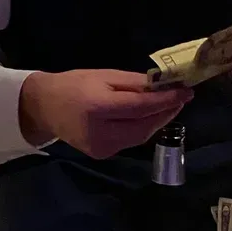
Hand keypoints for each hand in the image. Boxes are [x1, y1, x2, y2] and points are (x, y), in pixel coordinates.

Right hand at [19, 68, 189, 158]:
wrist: (44, 107)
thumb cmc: (74, 84)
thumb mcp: (104, 75)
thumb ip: (134, 83)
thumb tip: (164, 86)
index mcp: (97, 107)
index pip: (141, 107)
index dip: (166, 100)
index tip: (187, 92)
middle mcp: (100, 132)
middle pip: (144, 126)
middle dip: (166, 112)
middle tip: (181, 98)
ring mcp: (100, 148)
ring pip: (140, 137)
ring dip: (157, 121)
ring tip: (169, 106)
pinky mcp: (101, 154)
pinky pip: (129, 141)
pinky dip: (142, 129)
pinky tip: (149, 117)